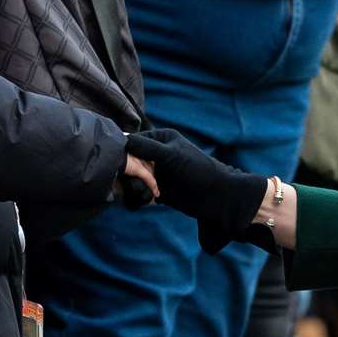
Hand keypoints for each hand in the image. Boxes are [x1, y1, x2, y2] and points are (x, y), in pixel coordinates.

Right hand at [124, 129, 270, 252]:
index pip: (133, 141)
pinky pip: (140, 191)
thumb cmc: (197, 171)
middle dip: (132, 172)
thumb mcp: (170, 155)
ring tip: (151, 191)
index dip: (126, 152)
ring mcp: (156, 171)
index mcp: (160, 137)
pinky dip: (141, 196)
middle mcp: (156, 152)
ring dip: (136, 186)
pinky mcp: (157, 188)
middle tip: (143, 180)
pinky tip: (151, 199)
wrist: (215, 197)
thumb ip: (146, 147)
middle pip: (131, 160)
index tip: (124, 164)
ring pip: (133, 177)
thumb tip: (121, 140)